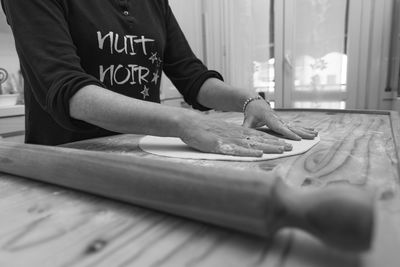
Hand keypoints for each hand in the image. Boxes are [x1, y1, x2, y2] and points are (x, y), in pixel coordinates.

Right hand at [178, 113, 292, 156]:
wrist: (188, 123)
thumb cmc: (202, 131)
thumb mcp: (220, 135)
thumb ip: (231, 140)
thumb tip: (242, 147)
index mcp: (236, 132)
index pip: (258, 136)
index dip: (272, 140)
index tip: (285, 144)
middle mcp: (236, 135)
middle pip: (259, 139)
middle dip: (276, 143)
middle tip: (291, 147)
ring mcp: (229, 139)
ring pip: (252, 143)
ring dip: (268, 147)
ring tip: (282, 150)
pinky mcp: (220, 145)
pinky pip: (237, 149)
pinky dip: (249, 152)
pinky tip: (259, 153)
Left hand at [242, 99, 317, 139]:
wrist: (255, 102)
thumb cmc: (251, 112)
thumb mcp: (247, 120)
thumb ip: (245, 127)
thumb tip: (242, 134)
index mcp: (269, 118)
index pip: (279, 127)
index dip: (288, 133)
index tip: (297, 139)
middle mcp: (278, 118)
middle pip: (291, 126)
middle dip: (302, 132)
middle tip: (312, 137)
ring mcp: (282, 120)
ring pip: (295, 126)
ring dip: (306, 130)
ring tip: (316, 134)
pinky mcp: (284, 121)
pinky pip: (295, 126)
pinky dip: (304, 128)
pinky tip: (312, 131)